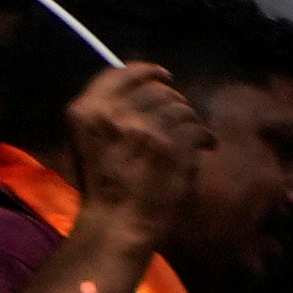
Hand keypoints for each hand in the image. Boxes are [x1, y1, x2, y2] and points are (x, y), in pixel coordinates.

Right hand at [56, 62, 204, 250]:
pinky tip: (205, 147)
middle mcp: (114, 113)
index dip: (147, 71)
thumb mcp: (89, 140)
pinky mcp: (172, 145)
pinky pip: (197, 128)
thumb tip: (147, 92)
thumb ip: (110, 112)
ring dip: (191, 120)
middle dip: (175, 101)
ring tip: (192, 137)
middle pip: (157, 90)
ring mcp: (144, 128)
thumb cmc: (105, 185)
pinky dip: (205, 138)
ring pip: (181, 108)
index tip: (163, 76)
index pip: (121, 73)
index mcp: (86, 110)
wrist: (117, 221)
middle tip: (182, 118)